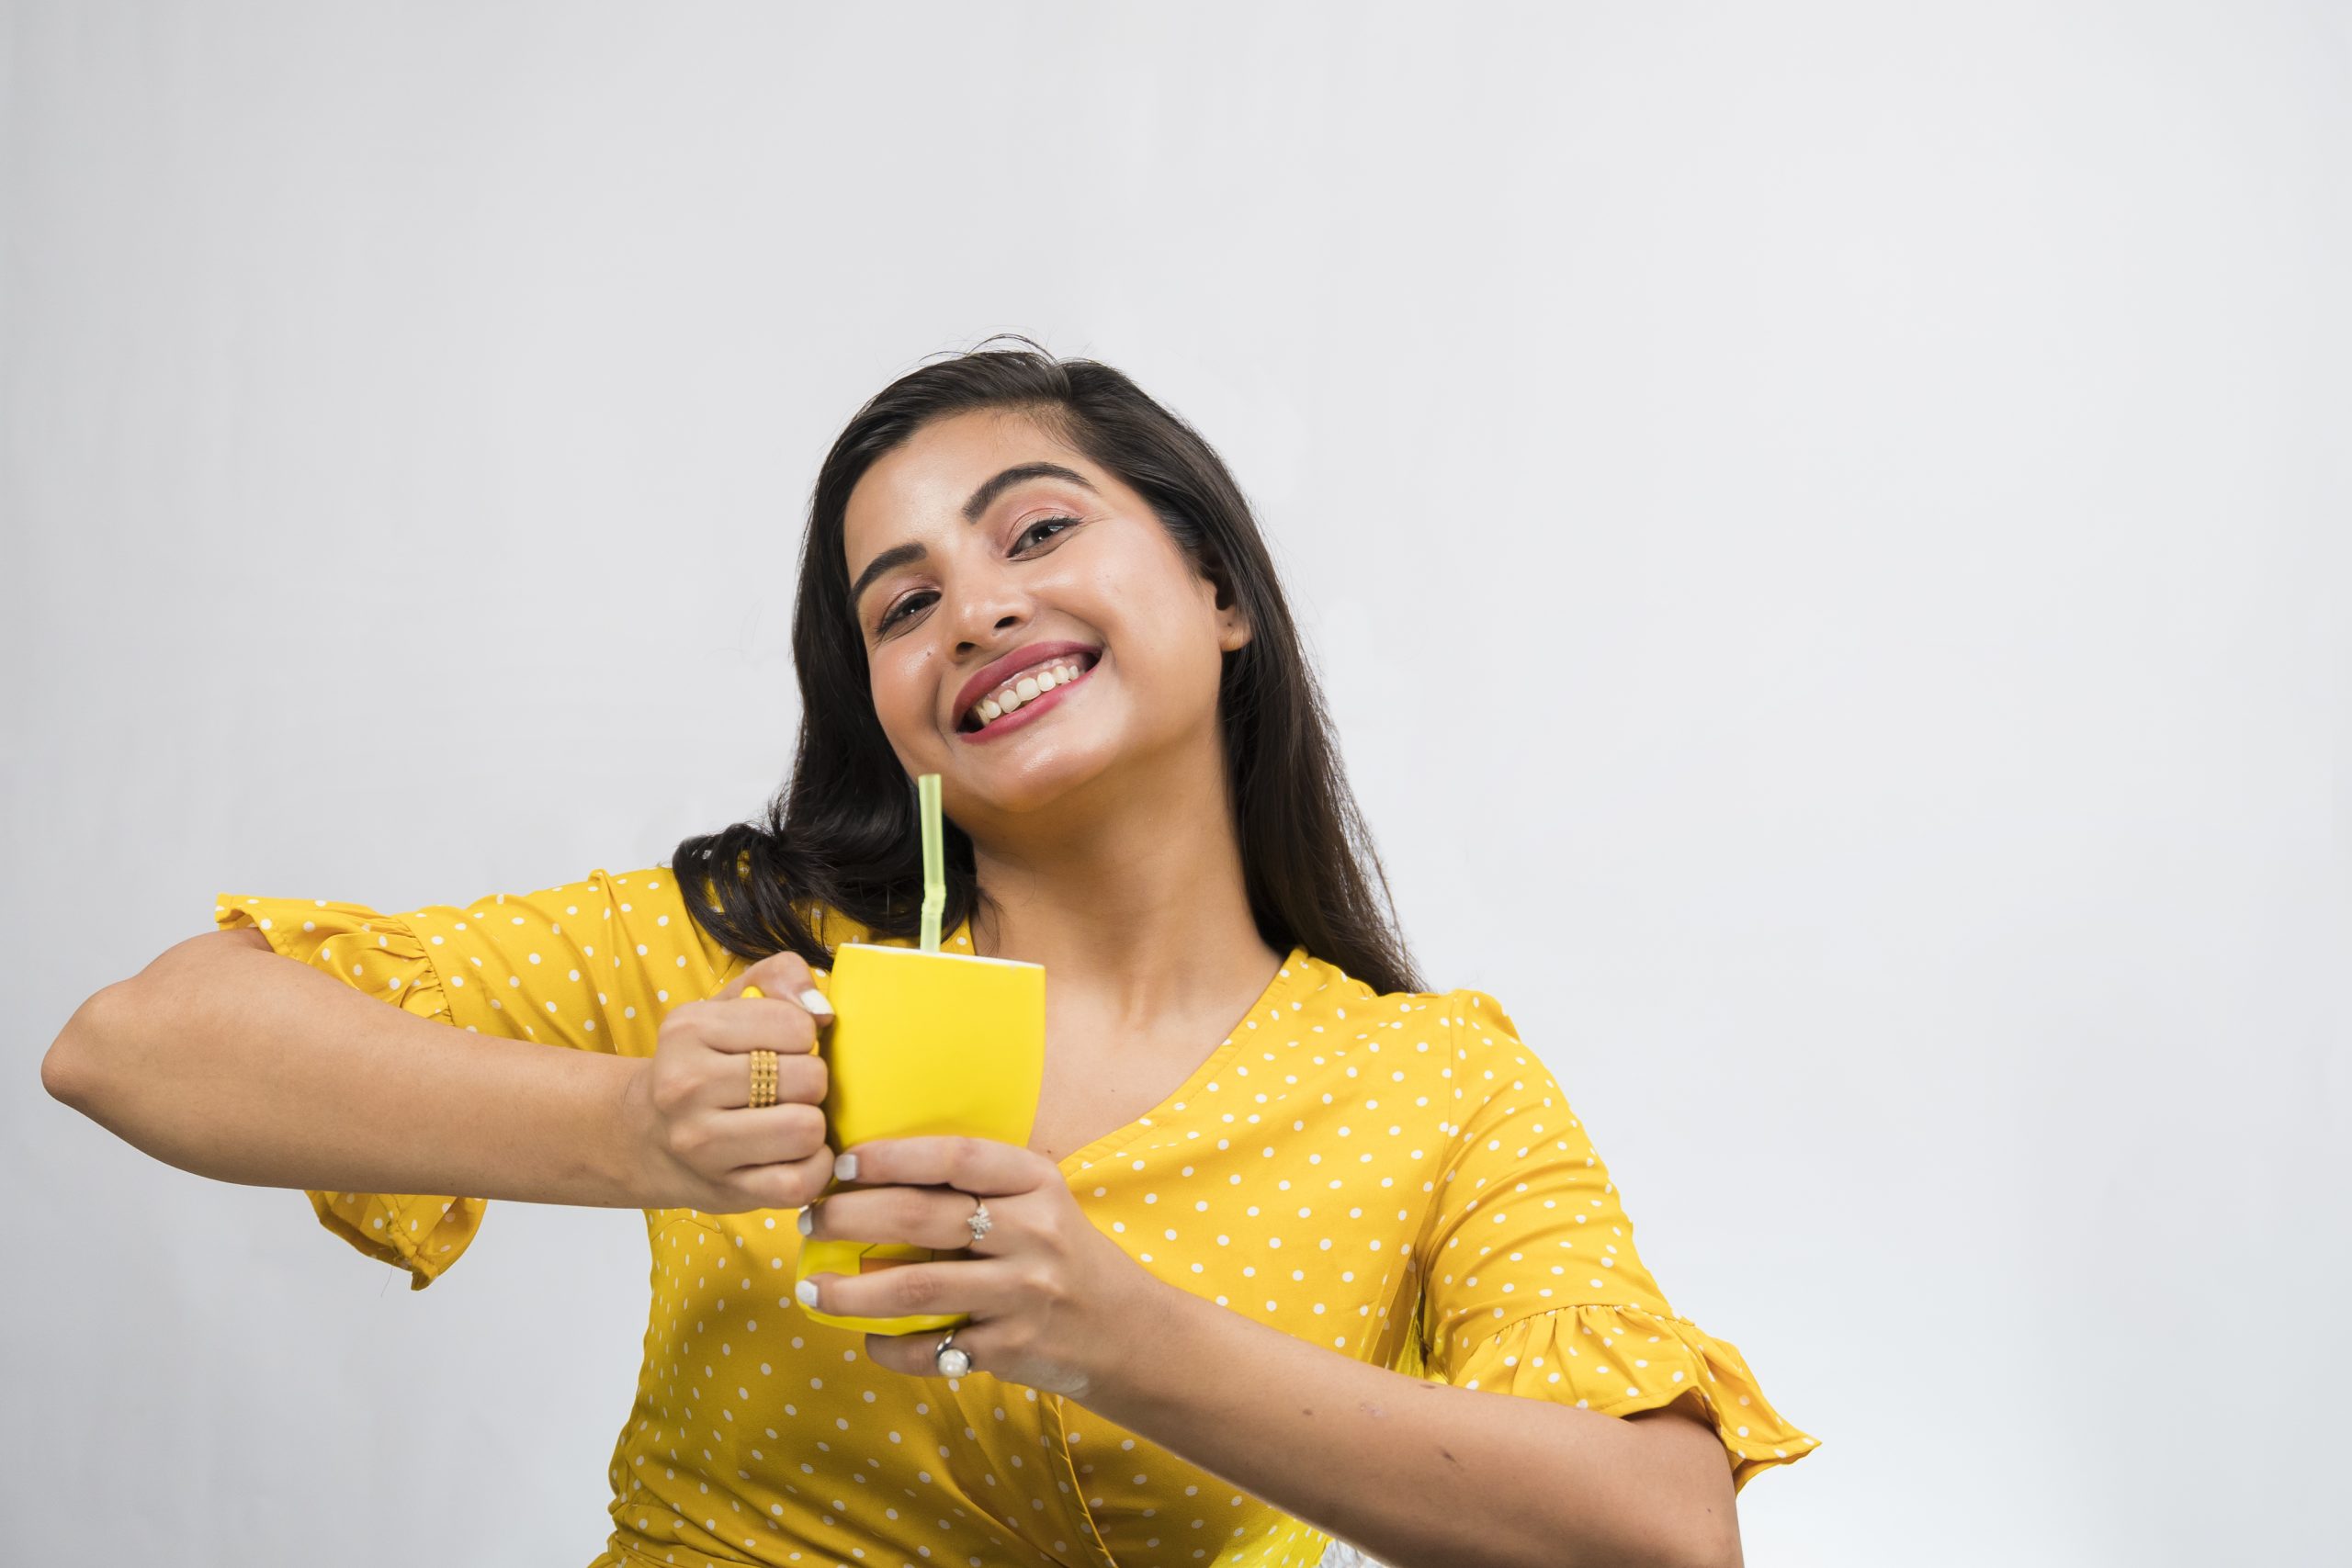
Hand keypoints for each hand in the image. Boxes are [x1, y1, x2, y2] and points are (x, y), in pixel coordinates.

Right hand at [621, 951, 837, 1212]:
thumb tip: (822, 1011)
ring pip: (807, 1130)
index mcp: (688, 1029)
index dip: (806, 1035)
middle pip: (809, 1079)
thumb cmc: (707, 1061)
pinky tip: (796, 1154)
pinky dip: (814, 1167)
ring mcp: (702, 1145)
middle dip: (812, 1081)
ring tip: (791, 1118)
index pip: (796, 1026)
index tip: (785, 1046)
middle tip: (790, 1087)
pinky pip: (801, 1182)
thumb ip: (781, 977)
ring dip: (814, 1125)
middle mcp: (686, 1087)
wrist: (648, 1136)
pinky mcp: (725, 1191)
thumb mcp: (731, 1003)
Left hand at [794, 1135, 1170, 1402]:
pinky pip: (933, 1348)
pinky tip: (867, 1340)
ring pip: (917, 1288)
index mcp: (1035, 1183)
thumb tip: (877, 1175)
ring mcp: (1023, 1293)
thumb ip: (979, 1186)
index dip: (893, 1156)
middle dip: (851, 1217)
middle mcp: (1032, 1233)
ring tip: (810, 1289)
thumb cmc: (1063, 1255)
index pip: (955, 1156)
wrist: (1128, 1331)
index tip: (842, 1163)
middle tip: (809, 1221)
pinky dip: (891, 1347)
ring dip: (852, 1291)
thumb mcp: (1040, 1203)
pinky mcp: (1012, 1348)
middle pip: (923, 1217)